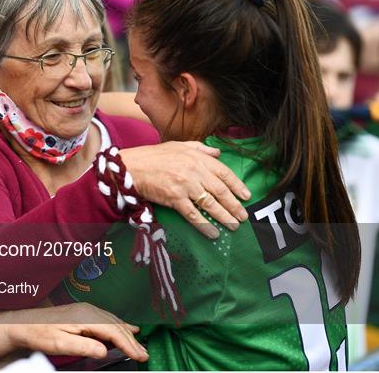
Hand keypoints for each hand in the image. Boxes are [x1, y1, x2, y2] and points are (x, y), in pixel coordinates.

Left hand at [4, 303, 147, 361]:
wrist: (23, 323)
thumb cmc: (39, 333)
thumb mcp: (60, 344)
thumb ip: (84, 346)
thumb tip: (104, 350)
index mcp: (85, 317)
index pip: (113, 331)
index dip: (128, 344)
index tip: (139, 355)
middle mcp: (89, 310)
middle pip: (117, 326)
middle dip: (132, 341)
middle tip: (144, 355)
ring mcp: (87, 310)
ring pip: (114, 322)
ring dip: (128, 334)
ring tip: (139, 346)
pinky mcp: (84, 313)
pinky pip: (108, 319)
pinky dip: (120, 326)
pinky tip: (128, 328)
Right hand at [120, 141, 250, 237]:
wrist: (132, 168)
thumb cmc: (154, 156)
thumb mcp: (179, 146)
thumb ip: (201, 149)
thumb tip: (218, 153)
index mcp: (198, 158)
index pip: (224, 172)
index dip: (237, 185)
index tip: (247, 196)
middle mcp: (195, 172)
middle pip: (221, 191)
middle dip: (234, 205)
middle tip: (244, 216)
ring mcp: (185, 186)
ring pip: (210, 204)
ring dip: (224, 217)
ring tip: (234, 226)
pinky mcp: (175, 199)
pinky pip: (194, 215)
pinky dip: (205, 225)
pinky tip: (213, 233)